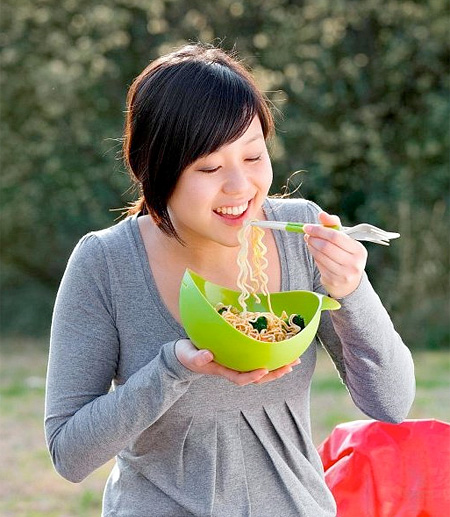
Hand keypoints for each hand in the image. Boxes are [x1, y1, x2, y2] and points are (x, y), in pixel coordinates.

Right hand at [175, 339, 299, 385]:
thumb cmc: (188, 355)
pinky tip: (282, 351)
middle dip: (274, 373)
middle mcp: (234, 369)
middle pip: (257, 376)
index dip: (252, 376)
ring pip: (261, 369)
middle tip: (290, 366)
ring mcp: (239, 364)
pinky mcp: (241, 356)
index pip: (240, 378)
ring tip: (293, 361)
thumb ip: (198, 357)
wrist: (187, 354)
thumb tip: (207, 355)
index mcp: (224, 371)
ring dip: (278, 366)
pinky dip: (271, 356)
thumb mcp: (190, 356)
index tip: (263, 370)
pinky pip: (258, 359)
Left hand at [303, 211, 367, 297]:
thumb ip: (333, 225)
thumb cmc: (346, 255)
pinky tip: (314, 252)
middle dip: (313, 238)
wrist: (350, 283)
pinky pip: (319, 265)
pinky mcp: (333, 281)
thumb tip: (321, 214)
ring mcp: (344, 274)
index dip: (319, 230)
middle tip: (307, 234)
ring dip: (311, 247)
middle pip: (326, 247)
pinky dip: (314, 256)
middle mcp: (354, 263)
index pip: (336, 237)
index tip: (307, 227)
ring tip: (309, 241)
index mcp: (359, 250)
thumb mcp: (344, 239)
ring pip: (320, 256)